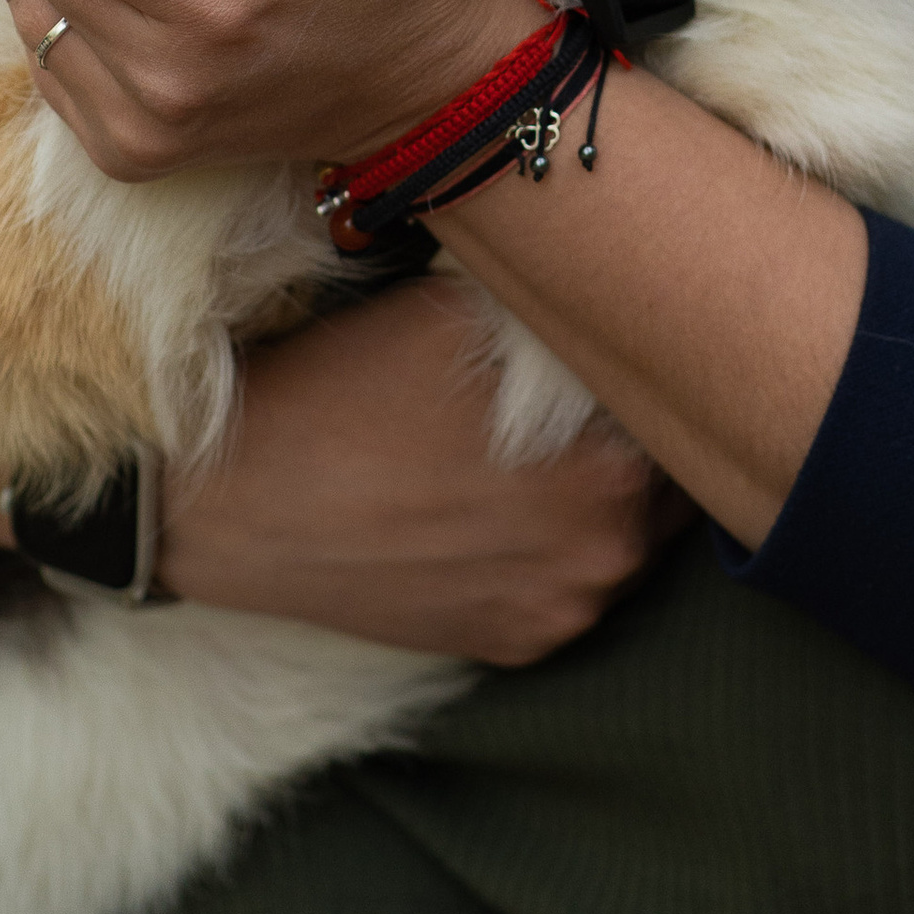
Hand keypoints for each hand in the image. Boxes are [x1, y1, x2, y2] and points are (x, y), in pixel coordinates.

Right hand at [0, 284, 681, 662]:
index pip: (686, 402)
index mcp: (611, 466)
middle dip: (644, 422)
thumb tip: (626, 268)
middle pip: (672, 474)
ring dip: (609, 483)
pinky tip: (509, 491)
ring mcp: (564, 611)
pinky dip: (560, 539)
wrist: (226, 501)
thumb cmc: (340, 386)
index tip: (653, 321)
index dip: (670, 354)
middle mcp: (607, 555)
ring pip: (631, 532)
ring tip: (551, 431)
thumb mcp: (459, 313)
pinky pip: (575, 582)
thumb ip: (557, 309)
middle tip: (604, 372)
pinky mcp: (518, 645)